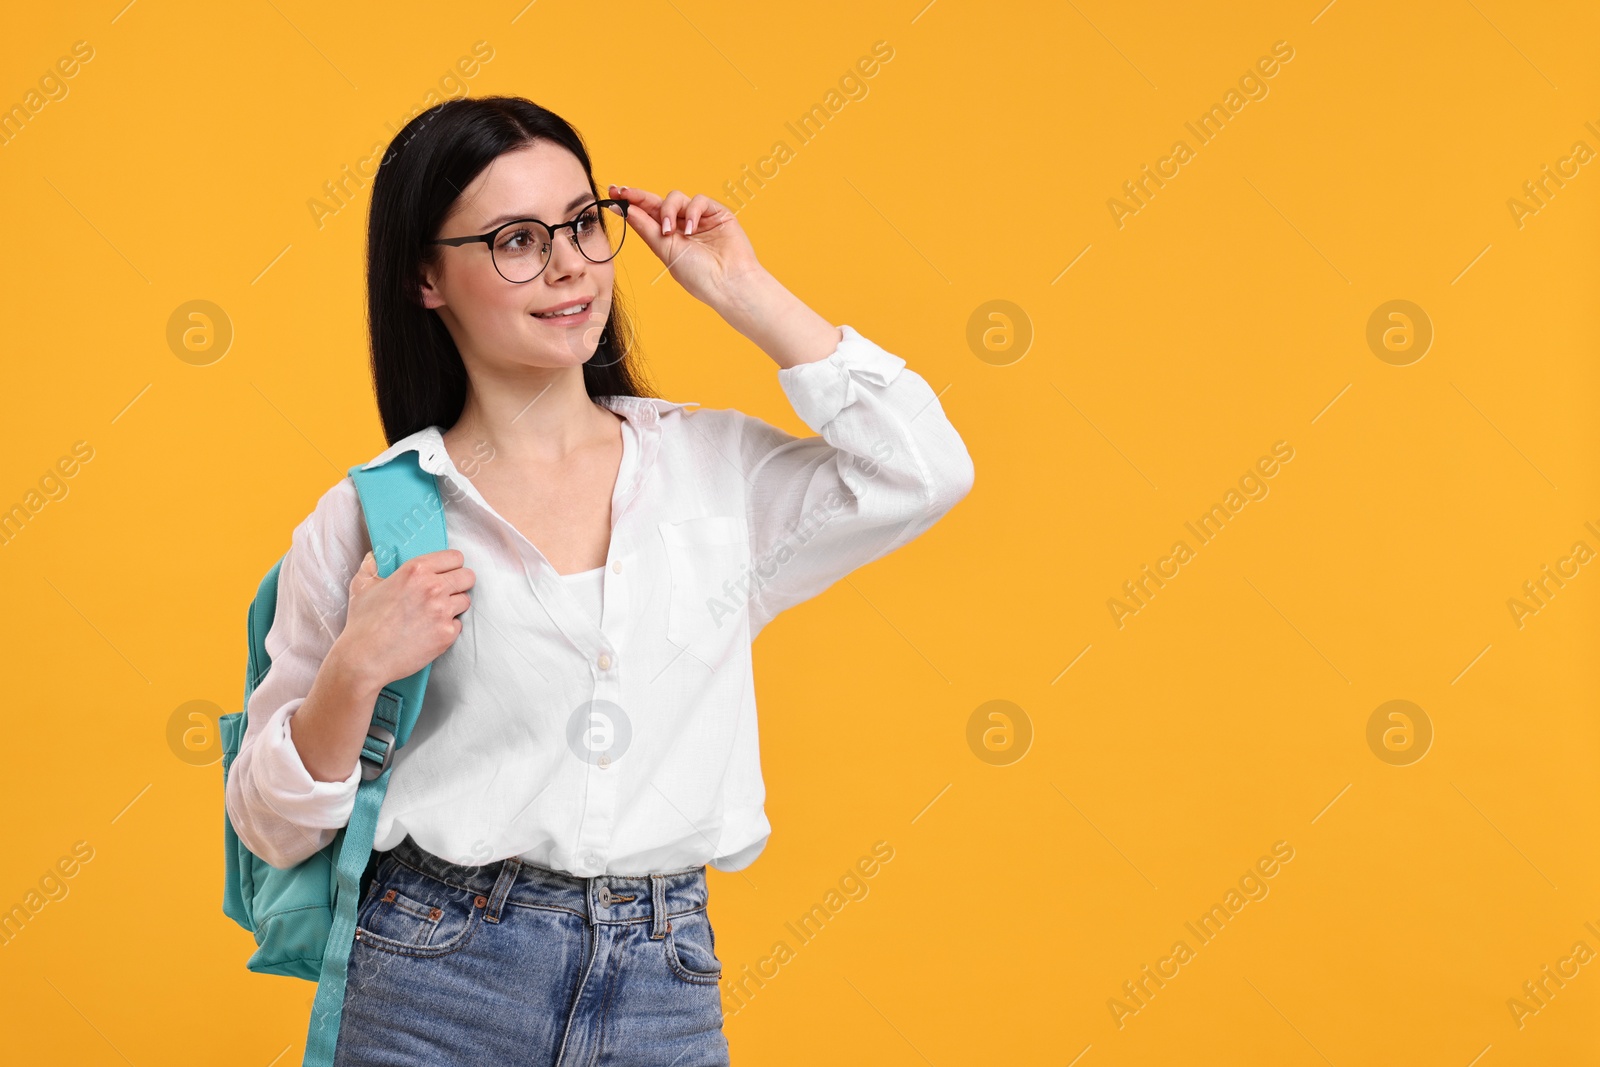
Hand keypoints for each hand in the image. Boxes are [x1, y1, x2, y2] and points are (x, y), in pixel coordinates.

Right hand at [335, 548, 474, 690]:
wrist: (365, 659)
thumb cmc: (363, 623)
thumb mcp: (362, 585)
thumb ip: (373, 565)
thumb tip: (377, 555)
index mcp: (416, 571)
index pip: (454, 557)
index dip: (451, 564)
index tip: (447, 571)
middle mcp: (433, 588)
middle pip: (468, 576)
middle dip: (459, 582)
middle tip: (446, 590)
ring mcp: (443, 612)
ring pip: (465, 600)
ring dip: (454, 605)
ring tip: (434, 612)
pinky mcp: (447, 634)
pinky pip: (458, 624)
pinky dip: (448, 627)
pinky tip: (430, 629)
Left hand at [608, 184, 765, 311]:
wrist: (728, 282)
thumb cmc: (698, 275)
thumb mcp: (665, 251)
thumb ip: (647, 228)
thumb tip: (626, 209)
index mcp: (669, 238)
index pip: (646, 215)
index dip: (630, 203)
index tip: (612, 194)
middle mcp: (682, 226)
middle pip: (657, 203)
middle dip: (639, 196)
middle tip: (622, 191)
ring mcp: (700, 219)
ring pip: (676, 198)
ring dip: (669, 210)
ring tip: (670, 231)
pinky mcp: (717, 213)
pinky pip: (698, 200)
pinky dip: (692, 211)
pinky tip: (692, 229)